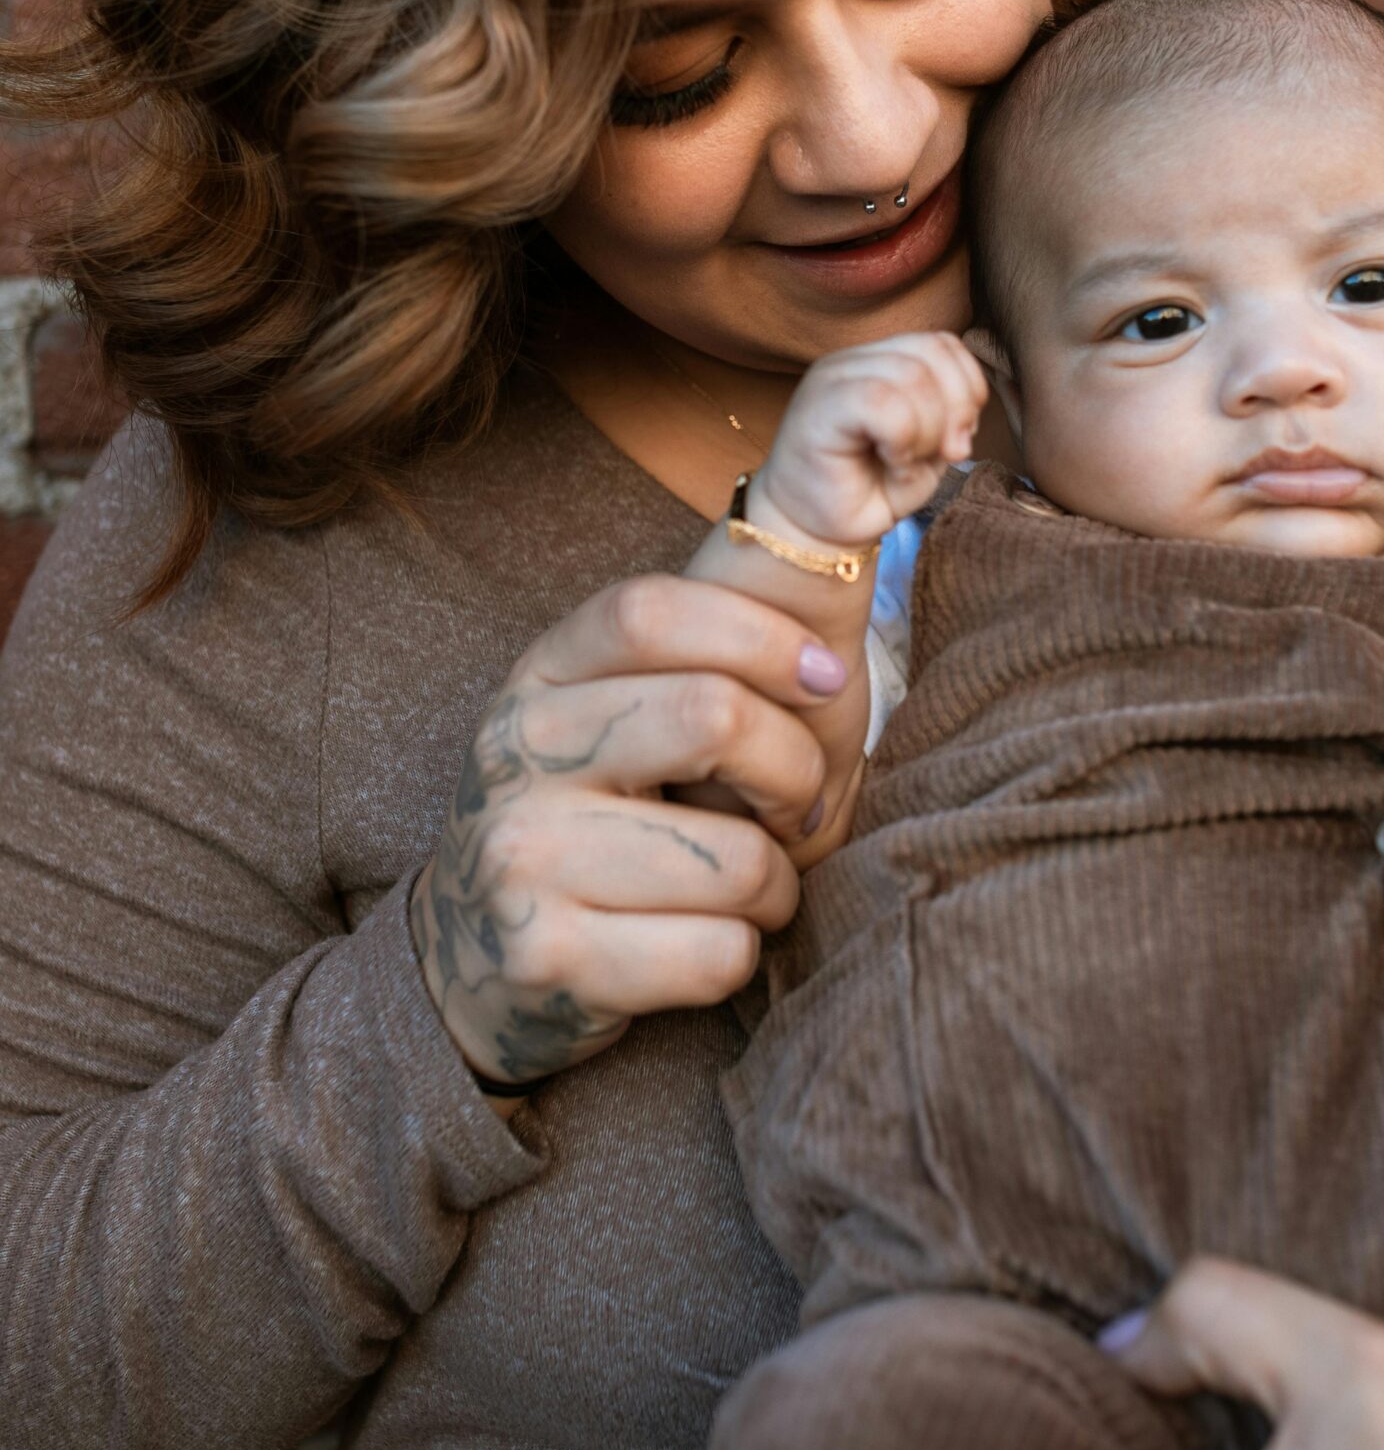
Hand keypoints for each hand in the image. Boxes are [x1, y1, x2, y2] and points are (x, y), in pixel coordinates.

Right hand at [412, 574, 846, 1088]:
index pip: (651, 612)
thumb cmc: (593, 820)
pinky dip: (740, 955)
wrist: (469, 962)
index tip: (827, 677)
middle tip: (795, 809)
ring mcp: (521, 859)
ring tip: (742, 892)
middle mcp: (516, 755)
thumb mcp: (606, 713)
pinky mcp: (549, 959)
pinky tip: (701, 946)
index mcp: (539, 677)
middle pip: (716, 717)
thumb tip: (849, 488)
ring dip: (777, 887)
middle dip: (798, 772)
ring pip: (740, 860)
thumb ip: (695, 645)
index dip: (761, 633)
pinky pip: (719, 953)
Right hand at [750, 333, 985, 555]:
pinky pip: (881, 401)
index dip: (967, 385)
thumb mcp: (926, 450)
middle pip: (931, 352)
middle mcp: (853, 361)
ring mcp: (832, 378)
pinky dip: (903, 440)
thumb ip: (950, 418)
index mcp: (880, 361)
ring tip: (909, 464)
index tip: (960, 437)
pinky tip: (893, 465)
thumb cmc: (868, 493)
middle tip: (949, 455)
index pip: (940, 343)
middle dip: (957, 409)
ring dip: (929, 430)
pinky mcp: (818, 406)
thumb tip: (964, 417)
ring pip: (911, 375)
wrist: (811, 532)